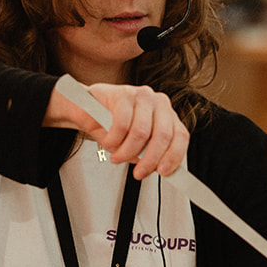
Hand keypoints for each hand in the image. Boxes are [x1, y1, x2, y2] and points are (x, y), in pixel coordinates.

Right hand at [46, 80, 189, 179]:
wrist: (86, 110)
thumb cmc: (113, 127)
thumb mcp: (135, 146)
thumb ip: (149, 155)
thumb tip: (158, 168)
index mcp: (168, 116)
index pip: (181, 136)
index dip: (173, 156)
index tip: (163, 172)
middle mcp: (159, 103)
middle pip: (163, 136)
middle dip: (149, 160)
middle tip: (138, 173)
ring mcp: (142, 96)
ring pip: (141, 132)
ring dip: (126, 151)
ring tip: (116, 156)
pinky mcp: (123, 93)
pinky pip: (122, 124)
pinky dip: (114, 140)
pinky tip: (108, 142)